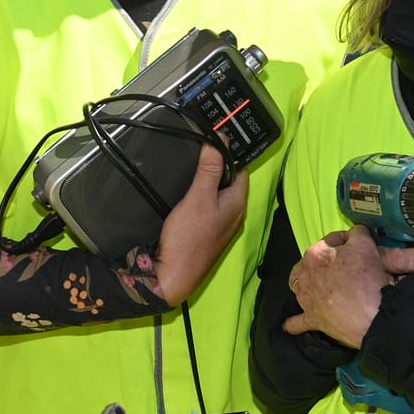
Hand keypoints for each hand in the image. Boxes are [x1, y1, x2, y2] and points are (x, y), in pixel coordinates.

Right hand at [149, 146, 248, 306]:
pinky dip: (200, 196)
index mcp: (238, 203)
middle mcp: (234, 214)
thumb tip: (219, 143)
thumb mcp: (198, 197)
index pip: (241, 169)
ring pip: (218, 194)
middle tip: (199, 148)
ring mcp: (221, 225)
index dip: (229, 153)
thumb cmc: (188, 238)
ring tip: (192, 166)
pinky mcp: (207, 232)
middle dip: (217, 165)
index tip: (214, 138)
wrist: (172, 276)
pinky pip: (209, 206)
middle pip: (229, 181)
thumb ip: (209, 170)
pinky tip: (187, 192)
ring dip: (207, 181)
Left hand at [282, 226, 413, 347]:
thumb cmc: (371, 279)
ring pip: (301, 285)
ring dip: (307, 285)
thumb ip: (364, 236)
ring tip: (320, 287)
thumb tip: (365, 230)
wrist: (374, 316)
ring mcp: (307, 298)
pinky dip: (297, 323)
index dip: (352, 242)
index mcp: (319, 252)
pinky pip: (299, 322)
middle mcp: (306, 272)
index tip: (364, 248)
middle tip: (347, 268)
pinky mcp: (313, 320)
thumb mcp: (369, 248)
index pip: (337, 239)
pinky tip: (292, 325)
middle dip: (327, 262)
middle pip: (315, 262)